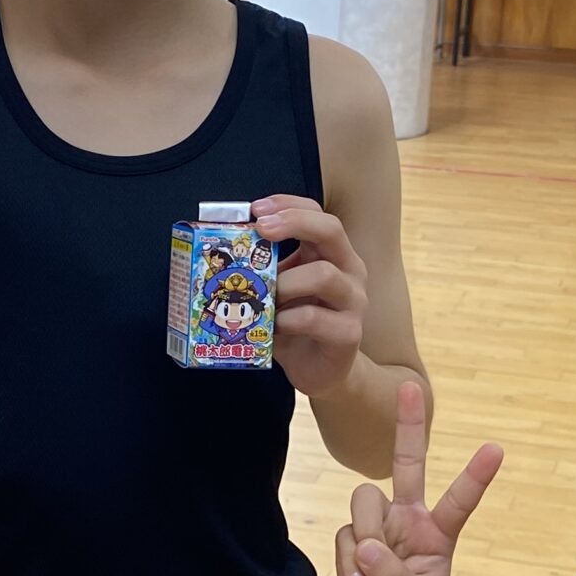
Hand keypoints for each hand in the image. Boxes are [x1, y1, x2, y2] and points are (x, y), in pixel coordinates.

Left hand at [253, 195, 367, 398]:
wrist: (321, 371)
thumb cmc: (296, 324)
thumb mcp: (281, 288)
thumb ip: (266, 267)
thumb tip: (221, 247)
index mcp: (333, 253)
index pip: (318, 213)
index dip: (288, 205)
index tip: (255, 208)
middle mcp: (350, 271)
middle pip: (331, 230)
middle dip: (293, 223)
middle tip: (260, 228)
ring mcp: (354, 301)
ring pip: (323, 275)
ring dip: (284, 282)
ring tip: (263, 296)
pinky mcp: (349, 334)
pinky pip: (313, 318)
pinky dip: (286, 320)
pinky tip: (272, 326)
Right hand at [334, 381, 501, 575]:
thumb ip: (393, 575)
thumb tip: (365, 548)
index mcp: (438, 531)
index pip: (459, 499)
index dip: (475, 476)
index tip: (496, 449)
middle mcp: (409, 517)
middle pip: (407, 463)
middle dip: (408, 426)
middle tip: (412, 387)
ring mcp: (380, 524)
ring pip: (364, 501)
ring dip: (364, 535)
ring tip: (369, 574)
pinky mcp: (353, 536)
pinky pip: (344, 533)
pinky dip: (348, 561)